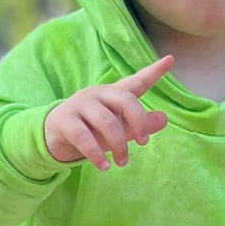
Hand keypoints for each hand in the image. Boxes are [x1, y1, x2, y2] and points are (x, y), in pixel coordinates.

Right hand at [43, 54, 173, 169]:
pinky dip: (96, 154)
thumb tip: (164, 119)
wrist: (54, 135)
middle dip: (139, 122)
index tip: (170, 59)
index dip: (154, 72)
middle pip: (125, 100)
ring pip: (106, 122)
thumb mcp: (119, 128)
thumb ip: (139, 124)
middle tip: (144, 143)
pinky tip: (104, 166)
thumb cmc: (92, 129)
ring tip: (122, 163)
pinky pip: (83, 137)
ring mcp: (80, 105)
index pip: (136, 82)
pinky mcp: (64, 121)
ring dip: (118, 145)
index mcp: (113, 94)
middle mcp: (98, 95)